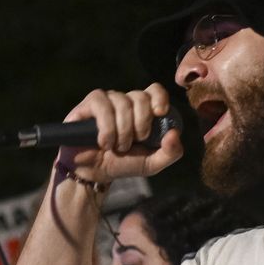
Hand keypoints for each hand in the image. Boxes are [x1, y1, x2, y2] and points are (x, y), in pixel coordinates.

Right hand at [57, 84, 183, 185]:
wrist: (93, 174)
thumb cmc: (122, 164)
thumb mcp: (152, 163)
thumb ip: (171, 152)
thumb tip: (175, 133)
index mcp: (142, 110)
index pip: (155, 90)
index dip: (159, 98)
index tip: (160, 113)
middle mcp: (125, 101)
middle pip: (140, 97)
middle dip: (141, 123)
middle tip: (134, 142)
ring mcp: (107, 101)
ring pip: (122, 102)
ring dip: (122, 131)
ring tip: (116, 147)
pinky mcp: (88, 105)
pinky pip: (102, 106)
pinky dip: (107, 128)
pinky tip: (103, 142)